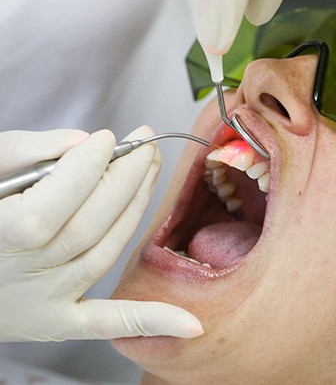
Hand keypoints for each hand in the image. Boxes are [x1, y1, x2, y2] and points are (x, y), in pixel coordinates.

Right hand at [0, 127, 202, 340]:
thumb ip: (24, 151)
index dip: (90, 167)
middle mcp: (24, 274)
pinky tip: (190, 324)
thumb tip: (82, 143)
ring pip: (106, 252)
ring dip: (136, 207)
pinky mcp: (58, 319)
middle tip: (147, 143)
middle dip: (126, 177)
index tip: (111, 137)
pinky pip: (106, 324)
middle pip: (91, 224)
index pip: (57, 200)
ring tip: (152, 168)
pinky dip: (150, 322)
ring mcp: (45, 302)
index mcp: (0, 235)